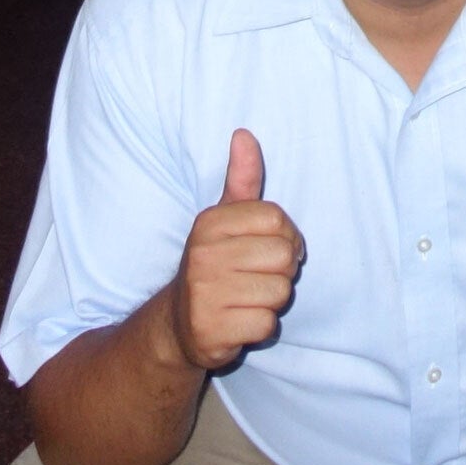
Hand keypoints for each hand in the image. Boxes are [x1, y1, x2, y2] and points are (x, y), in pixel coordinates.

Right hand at [162, 129, 301, 374]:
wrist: (180, 323)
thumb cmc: (215, 264)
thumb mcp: (225, 218)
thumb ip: (242, 178)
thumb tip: (243, 133)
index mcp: (210, 223)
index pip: (279, 221)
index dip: (285, 238)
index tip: (267, 249)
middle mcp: (204, 255)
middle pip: (284, 257)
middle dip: (281, 272)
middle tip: (256, 277)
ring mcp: (205, 294)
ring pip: (280, 293)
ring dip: (271, 301)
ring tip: (246, 298)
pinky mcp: (211, 330)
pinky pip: (266, 325)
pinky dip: (259, 327)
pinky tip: (239, 321)